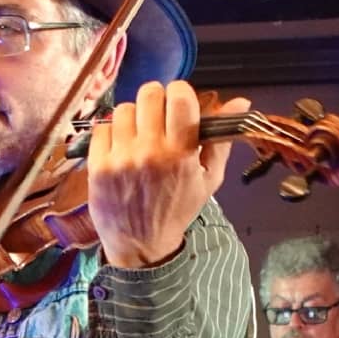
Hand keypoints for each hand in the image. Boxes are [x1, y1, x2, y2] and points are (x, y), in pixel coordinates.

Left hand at [86, 81, 250, 268]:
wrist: (141, 245)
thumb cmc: (178, 210)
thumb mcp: (209, 179)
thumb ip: (221, 138)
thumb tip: (240, 102)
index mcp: (181, 153)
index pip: (179, 96)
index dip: (180, 92)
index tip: (180, 104)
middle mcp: (150, 151)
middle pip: (149, 94)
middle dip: (157, 100)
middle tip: (158, 117)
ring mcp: (121, 157)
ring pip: (124, 109)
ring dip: (133, 117)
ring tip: (139, 136)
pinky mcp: (97, 165)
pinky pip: (102, 127)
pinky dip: (112, 133)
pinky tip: (121, 149)